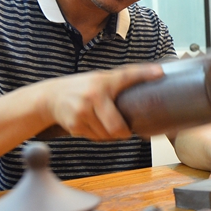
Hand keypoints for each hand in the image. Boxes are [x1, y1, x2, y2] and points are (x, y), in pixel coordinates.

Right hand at [44, 64, 163, 140]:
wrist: (51, 97)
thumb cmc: (82, 88)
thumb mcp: (100, 79)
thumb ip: (123, 80)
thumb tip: (156, 76)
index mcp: (103, 81)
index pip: (127, 76)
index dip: (144, 74)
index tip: (160, 73)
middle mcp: (93, 95)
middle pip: (117, 127)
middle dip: (123, 132)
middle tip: (125, 130)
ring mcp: (82, 111)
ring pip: (107, 135)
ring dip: (109, 134)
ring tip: (103, 123)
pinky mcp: (75, 124)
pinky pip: (95, 138)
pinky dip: (97, 135)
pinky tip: (91, 124)